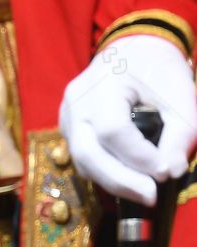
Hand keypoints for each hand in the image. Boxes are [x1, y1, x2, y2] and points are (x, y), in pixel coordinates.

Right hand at [59, 34, 196, 205]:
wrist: (132, 50)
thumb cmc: (158, 69)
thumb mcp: (179, 94)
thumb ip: (180, 133)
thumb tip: (171, 172)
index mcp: (101, 86)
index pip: (113, 131)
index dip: (138, 157)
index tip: (166, 172)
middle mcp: (75, 104)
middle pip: (88, 153)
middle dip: (120, 181)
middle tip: (150, 197)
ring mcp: (66, 118)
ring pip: (82, 162)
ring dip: (113, 182)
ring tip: (143, 193)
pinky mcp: (68, 130)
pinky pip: (83, 159)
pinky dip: (106, 173)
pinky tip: (128, 179)